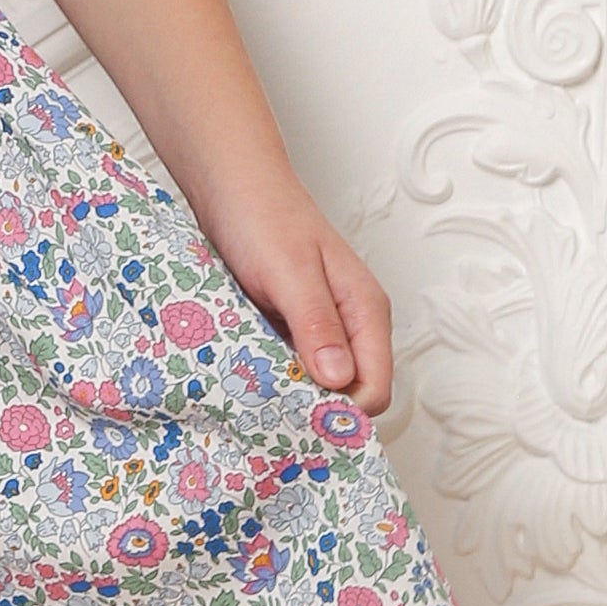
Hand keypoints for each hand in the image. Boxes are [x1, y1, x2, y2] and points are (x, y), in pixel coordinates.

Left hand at [207, 191, 392, 415]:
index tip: (299, 421)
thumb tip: (338, 379)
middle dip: (315, 410)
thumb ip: (317, 324)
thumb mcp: (291, 272)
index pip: (374, 388)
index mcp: (365, 311)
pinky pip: (290, 367)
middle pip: (348, 394)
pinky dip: (273, 377)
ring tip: (253, 397)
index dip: (342, 413)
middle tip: (269, 414)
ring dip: (290, 395)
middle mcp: (350, 325)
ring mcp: (320, 327)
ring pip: (317, 385)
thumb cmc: (265, 217)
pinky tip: (245, 376)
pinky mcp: (291, 327)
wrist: (232, 185)